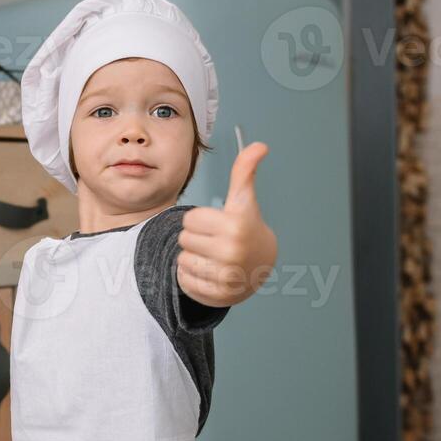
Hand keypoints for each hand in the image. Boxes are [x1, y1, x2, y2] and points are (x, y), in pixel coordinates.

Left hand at [177, 142, 277, 307]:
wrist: (260, 265)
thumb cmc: (246, 228)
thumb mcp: (243, 201)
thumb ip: (244, 172)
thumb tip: (259, 145)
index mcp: (237, 225)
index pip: (189, 219)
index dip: (201, 220)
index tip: (218, 224)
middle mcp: (233, 252)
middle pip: (183, 240)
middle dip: (196, 239)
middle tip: (216, 242)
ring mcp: (226, 276)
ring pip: (181, 260)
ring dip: (192, 258)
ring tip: (213, 257)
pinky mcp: (216, 295)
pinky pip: (183, 280)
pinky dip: (192, 277)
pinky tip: (210, 273)